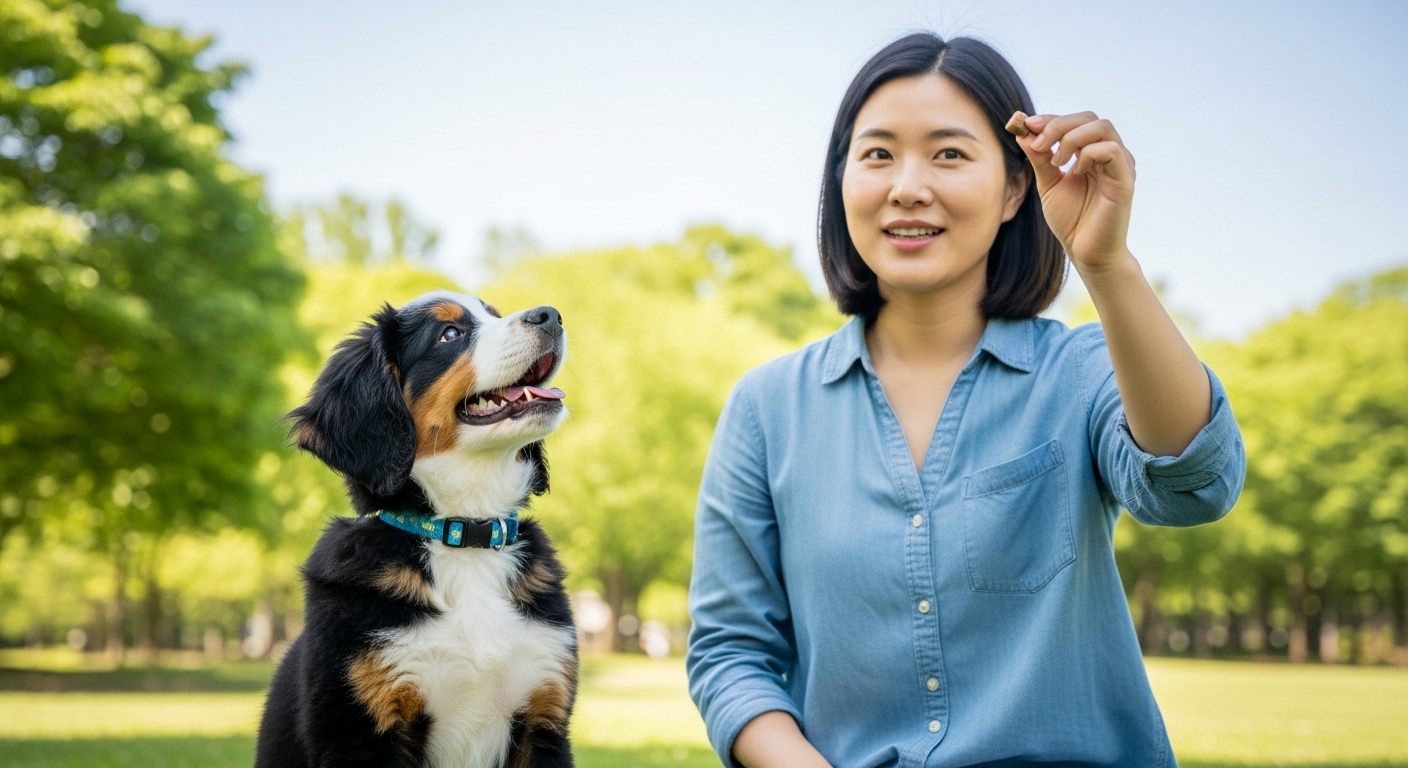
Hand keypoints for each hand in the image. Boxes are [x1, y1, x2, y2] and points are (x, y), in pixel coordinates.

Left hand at [1014, 112, 1135, 274]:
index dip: (1051, 119)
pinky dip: (1088, 154)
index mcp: (1092, 153)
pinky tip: (1075, 172)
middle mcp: (1110, 155)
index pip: (1076, 121)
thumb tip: (1024, 133)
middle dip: (1058, 125)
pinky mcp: (1125, 180)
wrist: (1086, 252)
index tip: (1026, 125)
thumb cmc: (1072, 221)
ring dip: (1071, 138)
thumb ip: (1039, 159)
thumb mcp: (1049, 184)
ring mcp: (1120, 165)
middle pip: (1090, 118)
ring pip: (1102, 127)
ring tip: (1056, 161)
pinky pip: (1111, 150)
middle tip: (1038, 143)